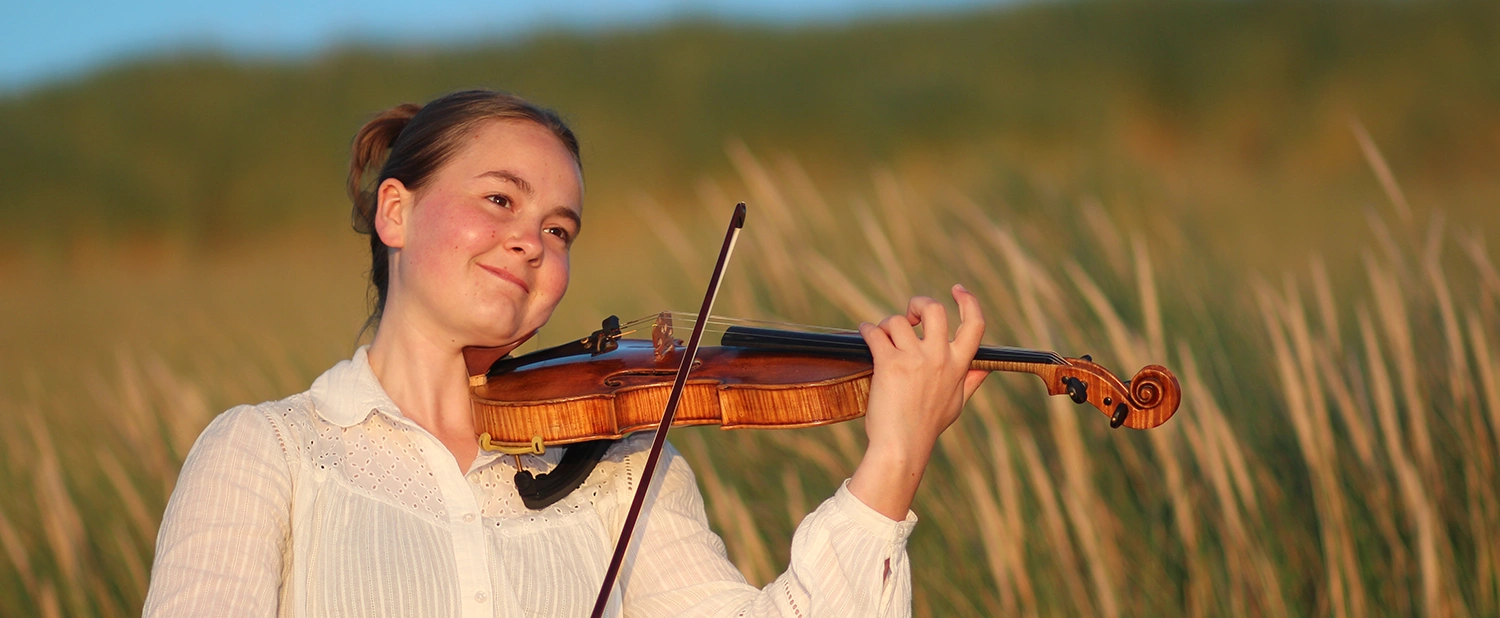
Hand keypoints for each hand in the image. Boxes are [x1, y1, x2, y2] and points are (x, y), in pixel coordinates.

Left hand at [848, 284, 988, 519]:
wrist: (902, 446)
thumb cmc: (927, 427)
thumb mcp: (956, 404)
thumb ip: (970, 382)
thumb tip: (986, 370)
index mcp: (958, 366)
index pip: (975, 325)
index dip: (969, 301)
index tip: (957, 290)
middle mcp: (939, 358)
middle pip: (935, 310)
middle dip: (919, 304)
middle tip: (910, 313)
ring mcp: (914, 359)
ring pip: (899, 321)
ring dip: (887, 324)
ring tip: (881, 336)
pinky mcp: (889, 364)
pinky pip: (876, 333)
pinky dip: (867, 329)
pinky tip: (865, 333)